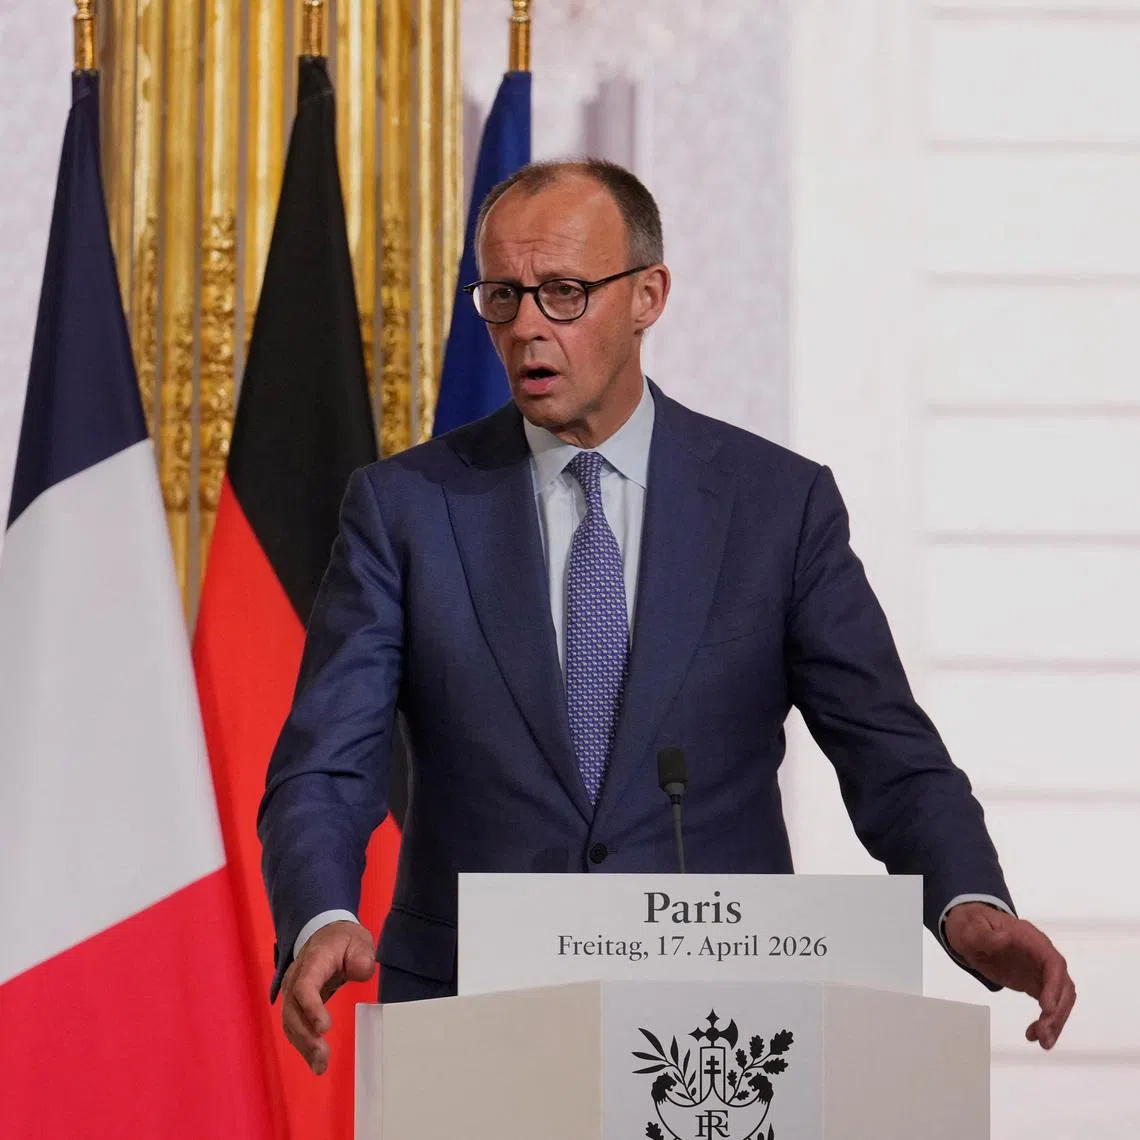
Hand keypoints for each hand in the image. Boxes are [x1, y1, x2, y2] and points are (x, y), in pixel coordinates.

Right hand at [280, 920, 376, 1074]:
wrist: (327, 935)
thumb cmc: (344, 941)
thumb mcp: (358, 941)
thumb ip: (361, 955)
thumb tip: (361, 971)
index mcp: (313, 961)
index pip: (304, 986)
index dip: (311, 1008)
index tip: (325, 1027)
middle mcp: (296, 978)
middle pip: (292, 1010)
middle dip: (305, 1035)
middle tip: (323, 1054)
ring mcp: (292, 992)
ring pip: (290, 1022)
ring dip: (303, 1045)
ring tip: (320, 1065)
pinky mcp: (295, 1004)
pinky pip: (293, 1027)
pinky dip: (302, 1046)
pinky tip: (315, 1062)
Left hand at [944, 902, 1075, 1049]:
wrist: (971, 930)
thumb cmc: (972, 926)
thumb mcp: (971, 927)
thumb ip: (985, 934)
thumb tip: (1005, 938)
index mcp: (1031, 939)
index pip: (1053, 963)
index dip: (1054, 985)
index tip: (1047, 1008)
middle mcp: (1041, 955)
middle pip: (1063, 985)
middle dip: (1058, 1011)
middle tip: (1044, 1033)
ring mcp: (1040, 970)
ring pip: (1061, 999)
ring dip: (1056, 1022)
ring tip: (1042, 1041)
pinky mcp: (1035, 983)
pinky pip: (1049, 1006)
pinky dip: (1046, 1022)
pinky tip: (1033, 1035)